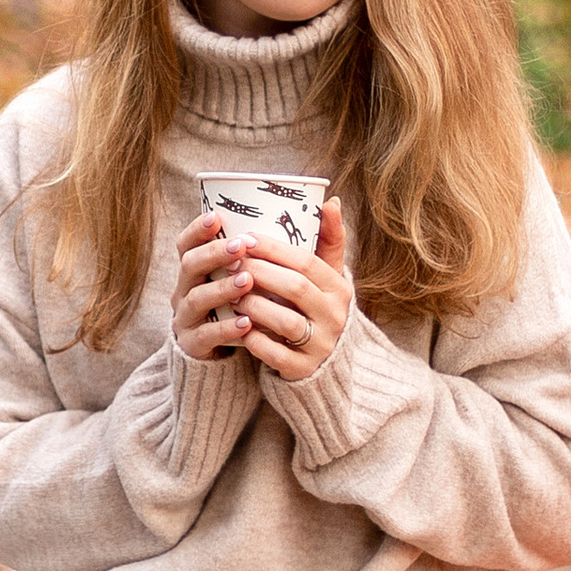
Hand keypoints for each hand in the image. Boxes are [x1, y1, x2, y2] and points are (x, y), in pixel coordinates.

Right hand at [171, 208, 255, 361]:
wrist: (218, 349)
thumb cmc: (237, 304)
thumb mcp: (241, 278)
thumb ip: (260, 253)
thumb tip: (319, 212)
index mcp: (194, 270)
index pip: (186, 244)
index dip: (197, 229)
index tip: (217, 217)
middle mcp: (184, 290)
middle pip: (189, 265)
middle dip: (214, 254)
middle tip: (240, 247)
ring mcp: (186, 317)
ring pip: (197, 298)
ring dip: (222, 288)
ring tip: (247, 281)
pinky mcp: (193, 344)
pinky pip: (206, 334)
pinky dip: (226, 328)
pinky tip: (247, 322)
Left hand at [220, 196, 350, 383]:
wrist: (322, 362)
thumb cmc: (315, 308)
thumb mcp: (326, 277)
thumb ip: (328, 241)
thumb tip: (331, 200)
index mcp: (339, 289)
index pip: (307, 263)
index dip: (274, 249)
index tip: (244, 238)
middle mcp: (336, 317)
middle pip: (296, 289)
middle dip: (260, 273)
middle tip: (230, 263)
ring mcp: (322, 345)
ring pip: (287, 322)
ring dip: (255, 305)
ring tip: (231, 293)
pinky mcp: (304, 369)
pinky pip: (277, 355)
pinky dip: (255, 341)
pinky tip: (237, 328)